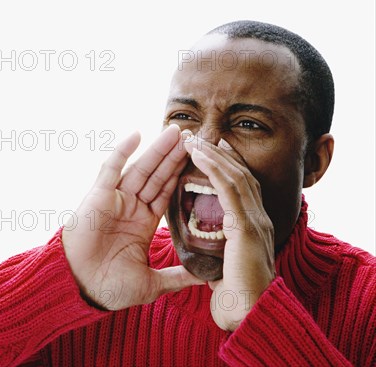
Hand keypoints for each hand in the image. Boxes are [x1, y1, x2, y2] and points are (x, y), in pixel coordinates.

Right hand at [62, 125, 204, 310]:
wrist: (80, 289)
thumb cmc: (110, 287)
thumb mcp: (152, 283)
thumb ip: (178, 276)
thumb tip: (206, 277)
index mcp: (144, 223)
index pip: (168, 193)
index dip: (182, 176)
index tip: (202, 160)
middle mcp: (131, 207)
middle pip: (158, 175)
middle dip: (175, 156)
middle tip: (194, 136)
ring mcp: (115, 200)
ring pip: (141, 169)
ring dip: (157, 150)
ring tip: (176, 131)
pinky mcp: (99, 196)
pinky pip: (111, 169)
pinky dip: (122, 151)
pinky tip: (136, 134)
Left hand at [183, 132, 275, 330]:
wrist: (250, 313)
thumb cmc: (236, 296)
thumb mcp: (224, 266)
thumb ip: (216, 253)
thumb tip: (200, 252)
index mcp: (253, 226)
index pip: (241, 187)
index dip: (226, 167)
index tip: (210, 152)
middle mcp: (258, 217)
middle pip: (239, 175)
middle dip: (218, 154)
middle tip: (198, 137)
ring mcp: (255, 220)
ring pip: (234, 176)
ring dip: (212, 155)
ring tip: (193, 139)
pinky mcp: (245, 226)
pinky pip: (228, 188)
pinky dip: (213, 168)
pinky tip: (198, 155)